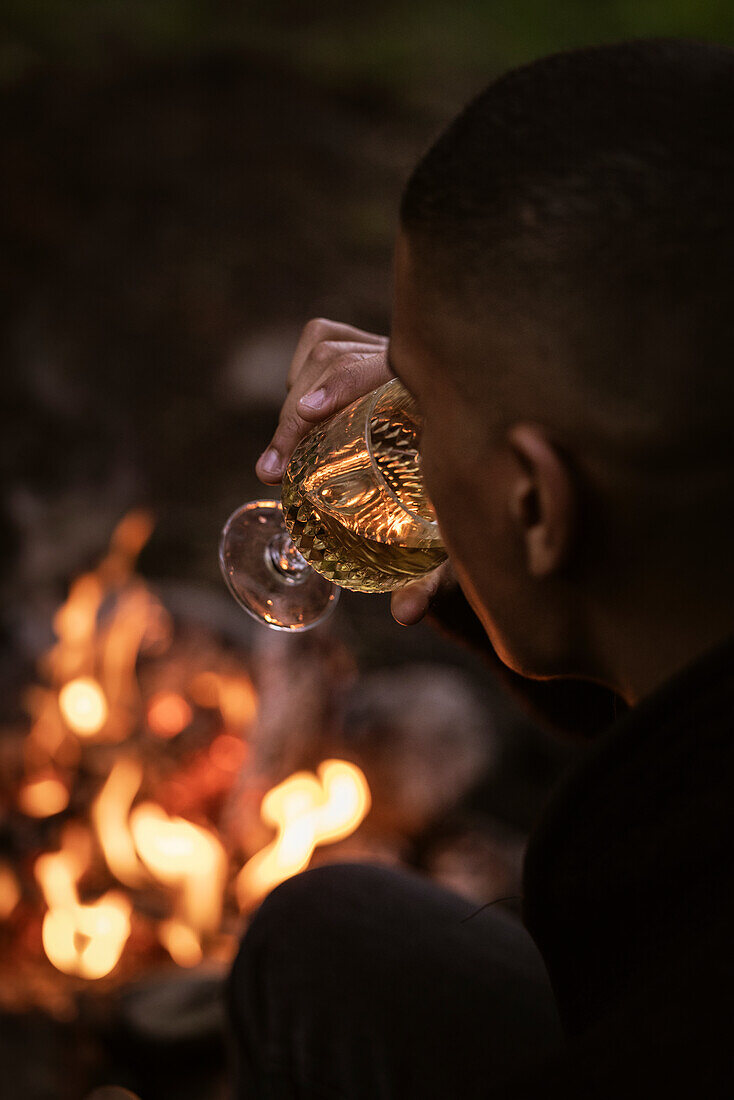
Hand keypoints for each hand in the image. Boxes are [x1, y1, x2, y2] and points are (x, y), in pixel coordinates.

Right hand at [255, 317, 454, 627]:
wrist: (485, 485)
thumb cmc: (472, 514)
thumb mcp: (457, 545)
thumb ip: (435, 578)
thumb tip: (404, 614)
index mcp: (442, 397)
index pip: (381, 365)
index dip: (342, 381)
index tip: (306, 413)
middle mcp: (417, 367)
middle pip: (339, 356)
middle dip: (297, 412)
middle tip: (272, 468)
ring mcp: (390, 356)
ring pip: (326, 348)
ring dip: (296, 396)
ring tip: (279, 458)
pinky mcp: (370, 354)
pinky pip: (325, 345)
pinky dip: (303, 375)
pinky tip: (302, 416)